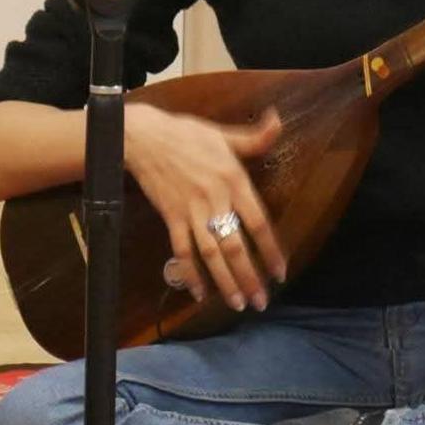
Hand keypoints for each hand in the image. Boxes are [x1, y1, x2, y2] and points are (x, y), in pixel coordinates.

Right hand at [123, 103, 284, 312]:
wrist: (145, 137)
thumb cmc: (188, 134)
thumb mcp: (225, 134)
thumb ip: (256, 137)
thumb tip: (278, 121)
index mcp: (234, 180)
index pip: (258, 223)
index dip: (270, 251)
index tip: (280, 273)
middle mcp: (215, 199)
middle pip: (235, 246)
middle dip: (250, 277)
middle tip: (261, 302)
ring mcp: (191, 210)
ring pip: (210, 254)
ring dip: (224, 281)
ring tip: (237, 303)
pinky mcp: (170, 216)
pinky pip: (182, 250)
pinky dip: (189, 273)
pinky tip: (199, 293)